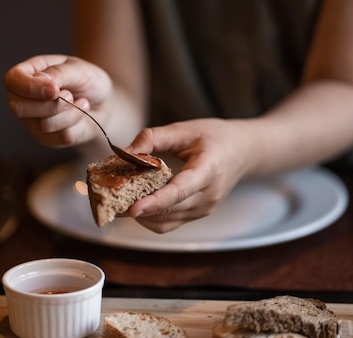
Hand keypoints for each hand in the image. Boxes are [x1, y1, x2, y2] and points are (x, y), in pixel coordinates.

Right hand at [4, 54, 112, 147]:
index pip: (12, 81)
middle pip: (19, 108)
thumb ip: (58, 74)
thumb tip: (42, 83)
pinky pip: (61, 136)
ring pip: (44, 124)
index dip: (30, 87)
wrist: (103, 102)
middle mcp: (24, 99)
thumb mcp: (78, 69)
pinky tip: (82, 112)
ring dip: (70, 112)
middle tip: (70, 95)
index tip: (55, 89)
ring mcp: (33, 121)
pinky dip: (77, 122)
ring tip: (80, 101)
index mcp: (26, 74)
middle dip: (51, 104)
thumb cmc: (87, 81)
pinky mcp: (48, 138)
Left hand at [124, 118, 250, 232]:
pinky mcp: (197, 214)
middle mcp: (208, 196)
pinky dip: (150, 217)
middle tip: (109, 199)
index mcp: (208, 170)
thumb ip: (153, 137)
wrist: (243, 151)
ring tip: (118, 201)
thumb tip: (124, 151)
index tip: (133, 208)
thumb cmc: (216, 137)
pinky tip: (137, 203)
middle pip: (169, 210)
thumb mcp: (185, 129)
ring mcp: (204, 209)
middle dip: (138, 208)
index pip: (180, 191)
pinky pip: (170, 223)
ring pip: (166, 221)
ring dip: (142, 215)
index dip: (155, 202)